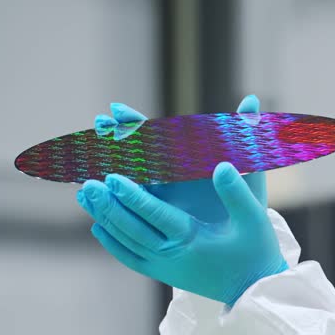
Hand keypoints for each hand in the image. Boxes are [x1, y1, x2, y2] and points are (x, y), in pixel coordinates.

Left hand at [78, 163, 287, 305]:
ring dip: (104, 220)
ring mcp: (165, 268)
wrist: (255, 291)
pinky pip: (131, 259)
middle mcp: (172, 256)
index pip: (154, 215)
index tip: (111, 177)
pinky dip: (112, 244)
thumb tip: (220, 166)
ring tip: (86, 198)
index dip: (132, 196)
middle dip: (108, 205)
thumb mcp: (254, 219)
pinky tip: (98, 228)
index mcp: (192, 240)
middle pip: (131, 229)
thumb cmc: (256, 251)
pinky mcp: (165, 274)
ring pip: (126, 243)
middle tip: (87, 184)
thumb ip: (237, 192)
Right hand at [95, 97, 266, 222]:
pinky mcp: (159, 219)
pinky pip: (131, 208)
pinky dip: (112, 202)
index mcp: (188, 161)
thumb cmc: (246, 200)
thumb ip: (247, 133)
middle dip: (116, 139)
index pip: (157, 135)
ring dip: (107, 169)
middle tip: (96, 125)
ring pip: (128, 180)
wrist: (245, 237)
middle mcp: (171, 176)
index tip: (116, 109)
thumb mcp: (248, 167)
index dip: (137, 122)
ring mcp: (162, 198)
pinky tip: (89, 198)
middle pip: (137, 153)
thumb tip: (253, 97)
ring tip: (81, 161)